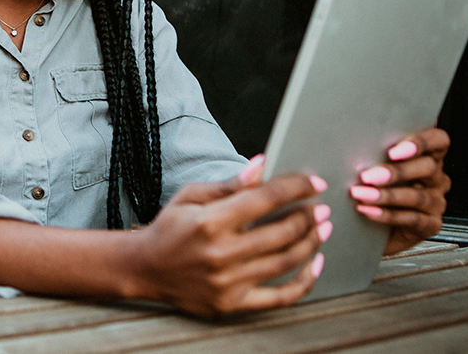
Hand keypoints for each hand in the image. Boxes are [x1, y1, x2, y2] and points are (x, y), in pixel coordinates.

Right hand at [128, 164, 330, 316]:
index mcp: (211, 221)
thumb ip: (229, 184)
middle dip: (308, 216)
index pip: (265, 199)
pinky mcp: (233, 303)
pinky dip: (304, 281)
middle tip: (321, 207)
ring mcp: (228, 282)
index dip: (295, 188)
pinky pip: (280, 297)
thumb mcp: (191, 195)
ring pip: (286, 261)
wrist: (144, 268)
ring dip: (311, 242)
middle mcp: (222, 253)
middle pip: (281, 232)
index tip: (314, 182)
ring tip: (322, 228)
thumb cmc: (169, 227)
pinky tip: (316, 264)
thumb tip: (262, 164)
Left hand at [350, 127, 450, 254]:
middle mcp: (436, 178)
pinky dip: (388, 215)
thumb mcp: (377, 165)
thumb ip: (375, 153)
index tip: (393, 151)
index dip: (421, 142)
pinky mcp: (431, 225)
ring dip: (386, 195)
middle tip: (367, 176)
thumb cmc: (376, 185)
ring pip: (418, 196)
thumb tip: (352, 144)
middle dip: (396, 172)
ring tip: (361, 194)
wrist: (377, 226)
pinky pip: (413, 219)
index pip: (439, 140)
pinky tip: (369, 210)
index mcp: (428, 156)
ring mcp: (436, 202)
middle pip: (428, 168)